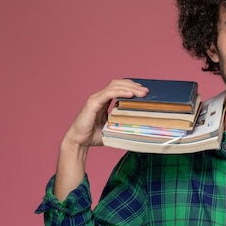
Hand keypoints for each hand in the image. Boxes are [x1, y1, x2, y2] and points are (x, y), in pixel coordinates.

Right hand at [54, 79, 147, 200]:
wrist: (78, 142)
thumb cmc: (94, 136)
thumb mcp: (113, 127)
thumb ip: (122, 123)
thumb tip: (139, 127)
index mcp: (104, 101)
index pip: (119, 88)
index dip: (132, 87)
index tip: (145, 92)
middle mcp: (100, 97)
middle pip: (119, 84)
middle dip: (134, 86)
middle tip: (147, 91)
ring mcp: (96, 99)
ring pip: (115, 86)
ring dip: (130, 88)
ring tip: (142, 93)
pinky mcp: (93, 103)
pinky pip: (108, 94)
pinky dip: (120, 92)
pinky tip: (130, 94)